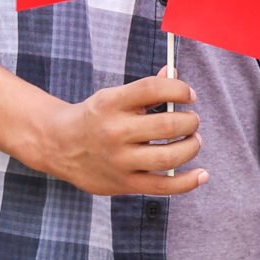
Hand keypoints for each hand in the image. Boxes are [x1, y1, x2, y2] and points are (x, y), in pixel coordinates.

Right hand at [25, 72, 207, 196]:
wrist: (57, 145)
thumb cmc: (95, 118)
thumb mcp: (113, 96)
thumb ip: (146, 89)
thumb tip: (174, 73)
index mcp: (112, 103)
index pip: (153, 89)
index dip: (179, 89)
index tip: (189, 95)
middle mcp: (115, 132)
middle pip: (167, 125)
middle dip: (191, 121)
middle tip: (192, 121)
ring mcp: (119, 160)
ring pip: (168, 157)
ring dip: (191, 147)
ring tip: (193, 141)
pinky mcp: (123, 183)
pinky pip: (162, 186)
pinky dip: (187, 182)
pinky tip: (201, 175)